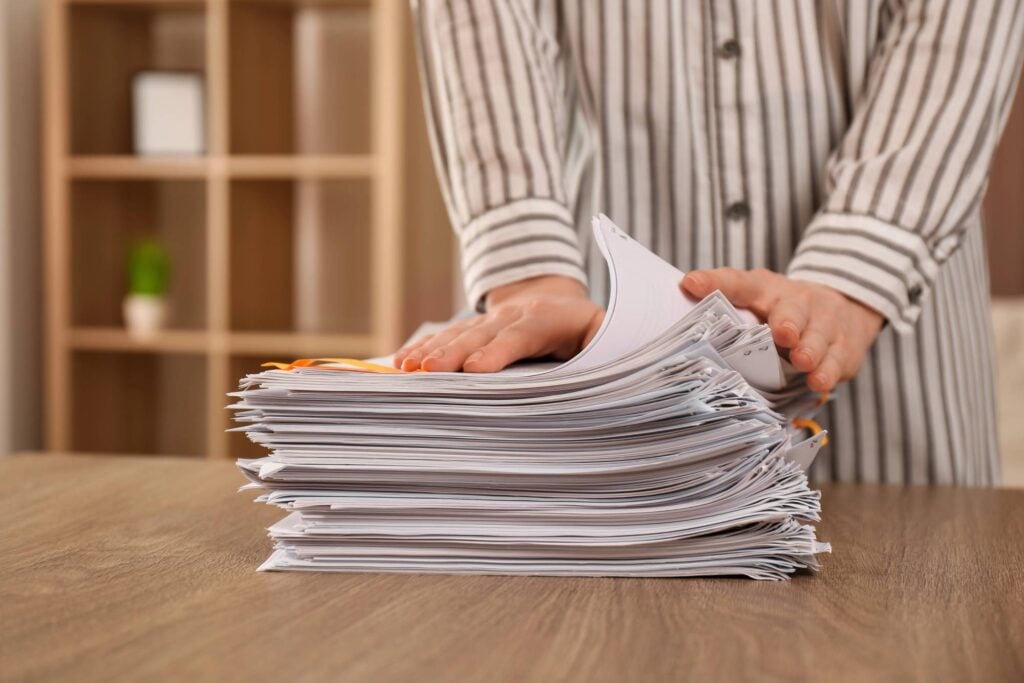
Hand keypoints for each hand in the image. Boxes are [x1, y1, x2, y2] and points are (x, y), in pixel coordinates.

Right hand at [393, 275, 603, 372]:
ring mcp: (488, 319)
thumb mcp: (604, 331)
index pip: (522, 334)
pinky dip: (420, 349)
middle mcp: (513, 314)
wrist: (558, 297)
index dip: (499, 350)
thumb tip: (608, 354)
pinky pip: (443, 337)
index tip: (477, 369)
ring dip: (430, 351)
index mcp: (547, 319)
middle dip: (452, 353)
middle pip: (481, 334)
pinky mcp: (472, 328)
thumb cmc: (586, 328)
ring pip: (456, 334)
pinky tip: (399, 362)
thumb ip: (603, 342)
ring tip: (407, 369)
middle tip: (429, 372)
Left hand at [681, 268, 883, 392]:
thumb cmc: (782, 312)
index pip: (738, 282)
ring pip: (819, 335)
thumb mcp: (756, 305)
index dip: (714, 282)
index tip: (691, 284)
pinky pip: (837, 359)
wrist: (843, 309)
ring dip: (811, 348)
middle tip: (782, 333)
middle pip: (791, 308)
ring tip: (803, 360)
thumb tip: (679, 326)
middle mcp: (796, 302)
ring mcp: (824, 322)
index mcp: (764, 290)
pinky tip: (819, 381)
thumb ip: (724, 312)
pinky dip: (829, 371)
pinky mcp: (844, 346)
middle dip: (787, 321)